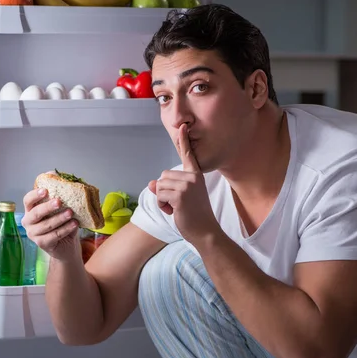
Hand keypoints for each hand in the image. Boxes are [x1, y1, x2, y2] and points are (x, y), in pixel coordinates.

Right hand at [21, 188, 79, 260]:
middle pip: (35, 213)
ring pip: (46, 225)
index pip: (28, 200)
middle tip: (59, 202)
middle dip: (48, 207)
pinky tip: (74, 224)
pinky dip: (65, 229)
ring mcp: (33, 234)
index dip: (35, 195)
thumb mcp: (60, 210)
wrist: (66, 245)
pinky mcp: (41, 243)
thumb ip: (60, 199)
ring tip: (70, 213)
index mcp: (30, 210)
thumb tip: (63, 182)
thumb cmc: (61, 223)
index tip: (45, 190)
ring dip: (59, 218)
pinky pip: (54, 235)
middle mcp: (28, 221)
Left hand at [149, 123, 220, 243]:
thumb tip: (151, 183)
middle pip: (163, 176)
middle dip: (165, 191)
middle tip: (179, 203)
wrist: (205, 231)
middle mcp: (192, 177)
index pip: (188, 155)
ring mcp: (186, 186)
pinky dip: (162, 205)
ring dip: (163, 199)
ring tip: (177, 208)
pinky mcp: (180, 196)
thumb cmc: (194, 215)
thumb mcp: (180, 198)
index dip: (184, 140)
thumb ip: (167, 187)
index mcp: (195, 175)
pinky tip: (174, 212)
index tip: (182, 126)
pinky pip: (160, 195)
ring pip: (160, 186)